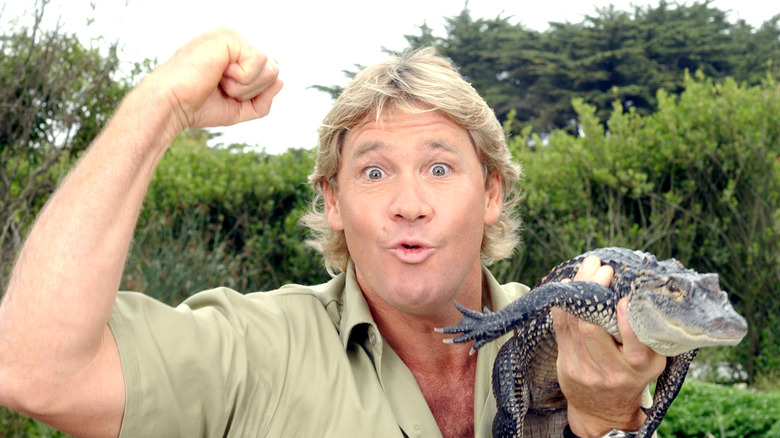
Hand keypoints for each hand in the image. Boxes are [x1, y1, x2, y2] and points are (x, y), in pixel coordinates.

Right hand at [149, 27, 283, 131]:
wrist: (172, 105)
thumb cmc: (199, 106)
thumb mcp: (239, 108)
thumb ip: (263, 98)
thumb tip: (281, 80)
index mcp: (236, 53)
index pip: (269, 73)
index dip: (254, 93)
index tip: (224, 92)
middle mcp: (235, 40)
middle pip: (274, 70)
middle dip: (253, 91)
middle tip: (222, 87)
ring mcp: (233, 35)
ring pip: (271, 67)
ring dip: (246, 86)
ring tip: (219, 80)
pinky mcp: (230, 35)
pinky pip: (260, 61)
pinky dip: (242, 79)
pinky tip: (220, 74)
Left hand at [551, 256, 665, 436]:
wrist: (604, 411)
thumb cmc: (632, 377)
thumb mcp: (651, 361)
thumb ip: (648, 333)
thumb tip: (641, 291)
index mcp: (639, 367)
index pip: (634, 344)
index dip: (627, 321)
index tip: (625, 299)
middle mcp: (611, 370)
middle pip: (592, 328)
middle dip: (593, 292)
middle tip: (600, 267)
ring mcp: (585, 369)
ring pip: (573, 324)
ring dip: (577, 291)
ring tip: (586, 269)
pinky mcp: (566, 364)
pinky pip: (560, 328)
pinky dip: (563, 304)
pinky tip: (568, 286)